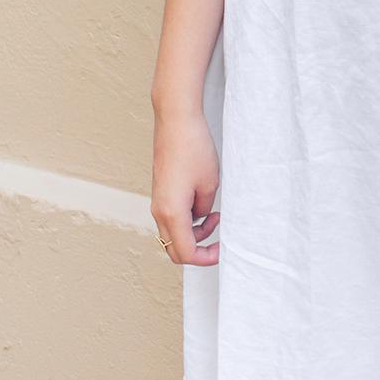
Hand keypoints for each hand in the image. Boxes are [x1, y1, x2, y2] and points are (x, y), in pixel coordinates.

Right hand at [150, 109, 221, 265]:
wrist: (176, 121)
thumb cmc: (193, 148)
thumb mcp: (210, 184)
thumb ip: (204, 209)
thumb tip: (199, 217)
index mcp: (172, 213)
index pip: (185, 252)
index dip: (205, 258)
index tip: (222, 250)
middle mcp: (159, 211)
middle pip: (174, 249)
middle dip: (198, 249)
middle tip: (219, 239)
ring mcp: (157, 202)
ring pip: (172, 234)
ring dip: (194, 234)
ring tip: (215, 215)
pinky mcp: (160, 192)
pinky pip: (171, 219)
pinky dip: (187, 221)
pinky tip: (204, 206)